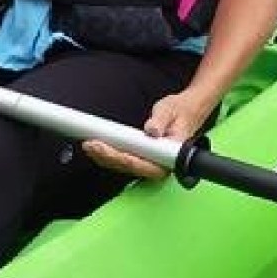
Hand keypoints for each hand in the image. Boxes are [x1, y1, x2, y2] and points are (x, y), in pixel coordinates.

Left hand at [83, 87, 217, 179]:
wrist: (187, 111)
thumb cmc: (181, 112)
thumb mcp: (171, 110)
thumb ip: (161, 120)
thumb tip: (152, 131)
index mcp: (170, 156)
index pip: (144, 163)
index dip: (124, 158)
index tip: (107, 149)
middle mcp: (159, 164)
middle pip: (130, 166)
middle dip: (108, 157)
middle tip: (91, 144)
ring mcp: (150, 162)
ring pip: (124, 166)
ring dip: (105, 157)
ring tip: (88, 145)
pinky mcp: (142, 157)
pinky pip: (124, 160)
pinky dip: (108, 154)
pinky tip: (96, 147)